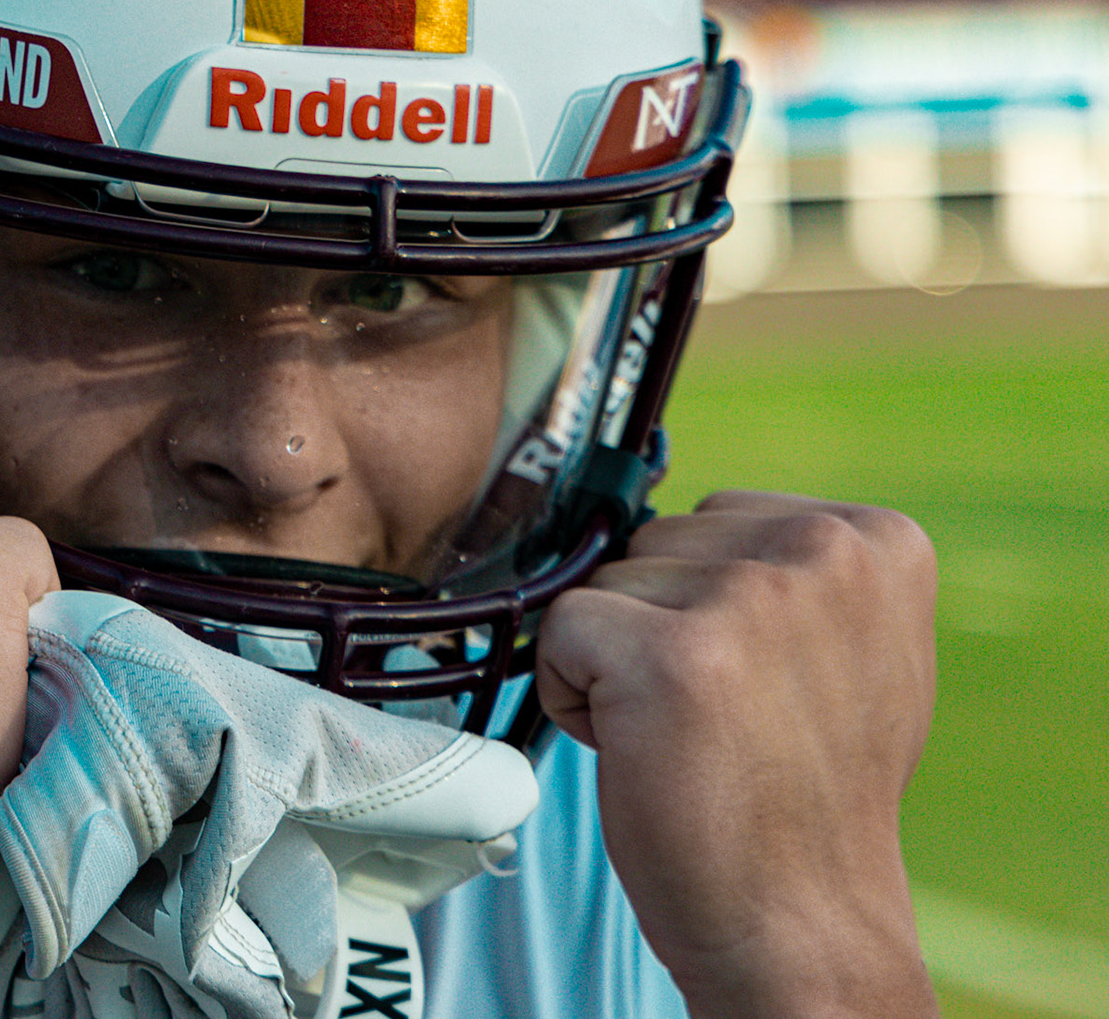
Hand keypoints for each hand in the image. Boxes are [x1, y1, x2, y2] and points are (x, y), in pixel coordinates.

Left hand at [536, 492, 938, 1017]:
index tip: (758, 683)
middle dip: (657, 625)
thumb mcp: (843, 647)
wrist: (801, 920)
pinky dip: (569, 693)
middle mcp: (823, 551)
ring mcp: (747, 598)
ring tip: (686, 735)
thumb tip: (669, 516)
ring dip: (615, 660)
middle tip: (717, 717)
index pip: (713, 520)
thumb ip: (783, 571)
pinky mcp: (669, 654)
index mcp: (875, 539)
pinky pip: (559, 627)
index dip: (703, 605)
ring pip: (604, 583)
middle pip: (654, 541)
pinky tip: (636, 748)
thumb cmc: (802, 789)